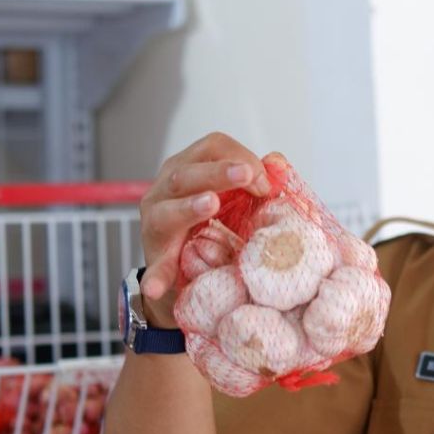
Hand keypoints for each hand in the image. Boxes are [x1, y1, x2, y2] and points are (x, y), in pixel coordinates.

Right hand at [137, 132, 271, 326]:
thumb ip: (254, 182)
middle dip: (218, 172)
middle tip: (246, 175)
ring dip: (189, 207)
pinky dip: (158, 276)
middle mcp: (165, 190)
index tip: (264, 180)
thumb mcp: (233, 201)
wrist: (185, 272)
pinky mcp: (156, 257)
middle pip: (187, 172)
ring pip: (168, 210)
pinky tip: (158, 286)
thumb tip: (278, 163)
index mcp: (188, 168)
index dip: (240, 155)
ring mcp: (155, 223)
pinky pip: (157, 268)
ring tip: (210, 205)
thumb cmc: (211, 227)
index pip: (211, 147)